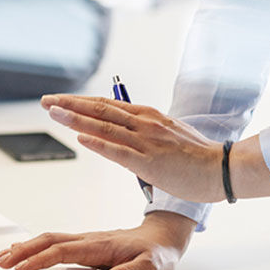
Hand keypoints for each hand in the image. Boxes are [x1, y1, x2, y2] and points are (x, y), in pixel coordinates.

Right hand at [0, 211, 195, 269]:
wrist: (164, 237)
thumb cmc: (158, 254)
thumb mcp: (151, 268)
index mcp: (101, 246)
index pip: (63, 251)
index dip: (41, 260)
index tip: (21, 269)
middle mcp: (89, 240)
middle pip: (50, 241)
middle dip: (24, 251)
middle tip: (1, 263)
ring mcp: (86, 240)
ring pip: (50, 240)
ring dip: (26, 247)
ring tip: (3, 256)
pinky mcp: (86, 244)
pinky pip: (57, 243)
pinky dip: (37, 246)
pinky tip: (25, 251)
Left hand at [40, 95, 225, 202]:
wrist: (223, 168)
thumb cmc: (198, 157)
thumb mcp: (169, 136)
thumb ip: (147, 133)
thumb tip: (127, 135)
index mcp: (148, 116)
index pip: (107, 105)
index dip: (80, 102)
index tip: (60, 100)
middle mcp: (145, 124)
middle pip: (101, 110)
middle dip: (70, 105)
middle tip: (46, 101)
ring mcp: (147, 142)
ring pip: (105, 127)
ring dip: (76, 119)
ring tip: (54, 113)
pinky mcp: (151, 162)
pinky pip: (120, 152)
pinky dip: (99, 143)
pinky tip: (81, 138)